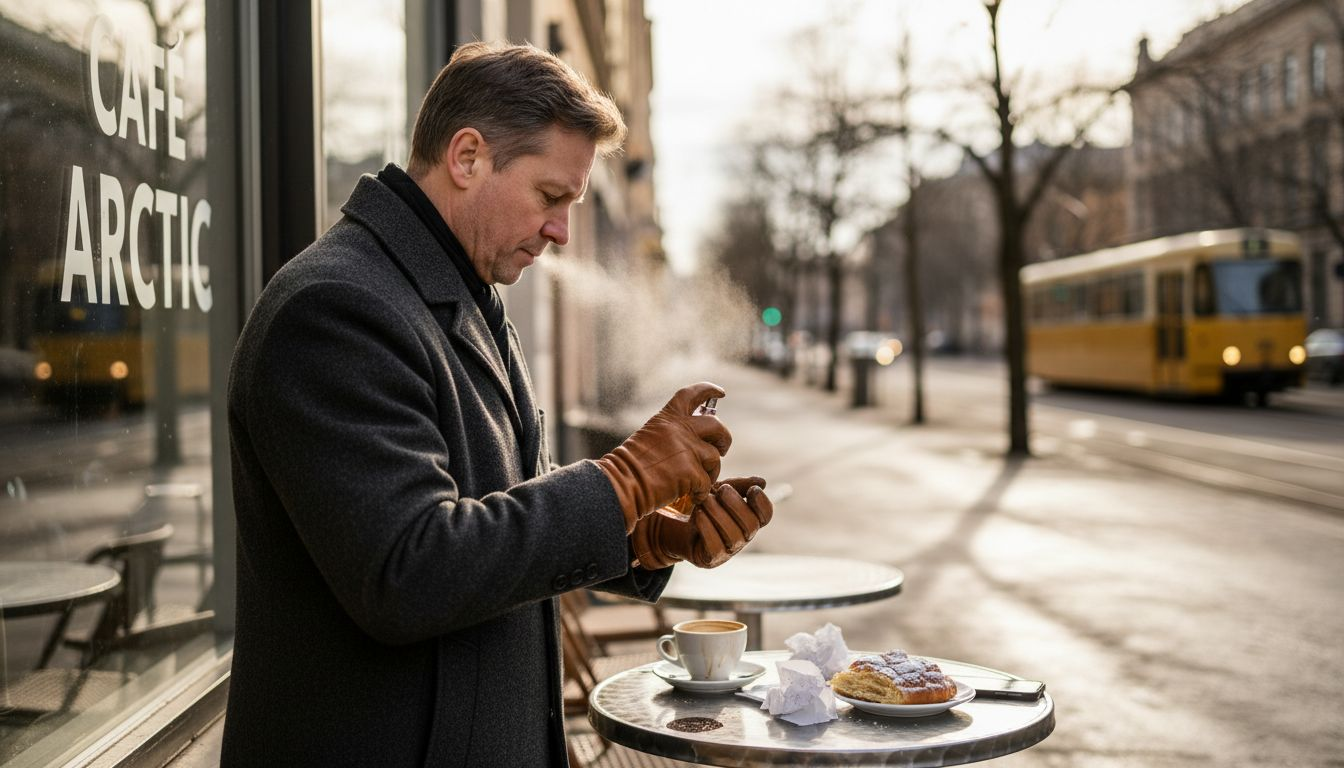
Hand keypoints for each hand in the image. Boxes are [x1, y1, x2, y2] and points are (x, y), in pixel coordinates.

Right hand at [596, 382, 730, 532]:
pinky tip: (693, 497)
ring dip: (711, 472)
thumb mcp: (648, 438)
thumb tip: (690, 444)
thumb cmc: (628, 467)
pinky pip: (707, 483)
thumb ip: (670, 435)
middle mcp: (680, 429)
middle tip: (722, 450)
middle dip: (724, 438)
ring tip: (699, 484)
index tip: (721, 393)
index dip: (709, 390)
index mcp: (667, 419)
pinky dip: (702, 493)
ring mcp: (688, 450)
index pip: (692, 395)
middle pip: (717, 426)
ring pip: (715, 458)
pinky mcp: (691, 472)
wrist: (620, 484)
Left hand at [631, 477, 772, 569]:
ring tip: (704, 500)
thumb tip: (763, 482)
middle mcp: (742, 537)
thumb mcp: (718, 491)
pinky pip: (715, 547)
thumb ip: (738, 486)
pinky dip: (707, 528)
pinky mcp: (710, 559)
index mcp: (748, 519)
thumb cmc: (700, 505)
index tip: (752, 490)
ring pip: (734, 536)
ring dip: (719, 514)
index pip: (766, 516)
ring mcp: (727, 551)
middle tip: (720, 490)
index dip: (763, 503)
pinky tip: (698, 514)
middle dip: (737, 505)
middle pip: (752, 526)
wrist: (671, 523)